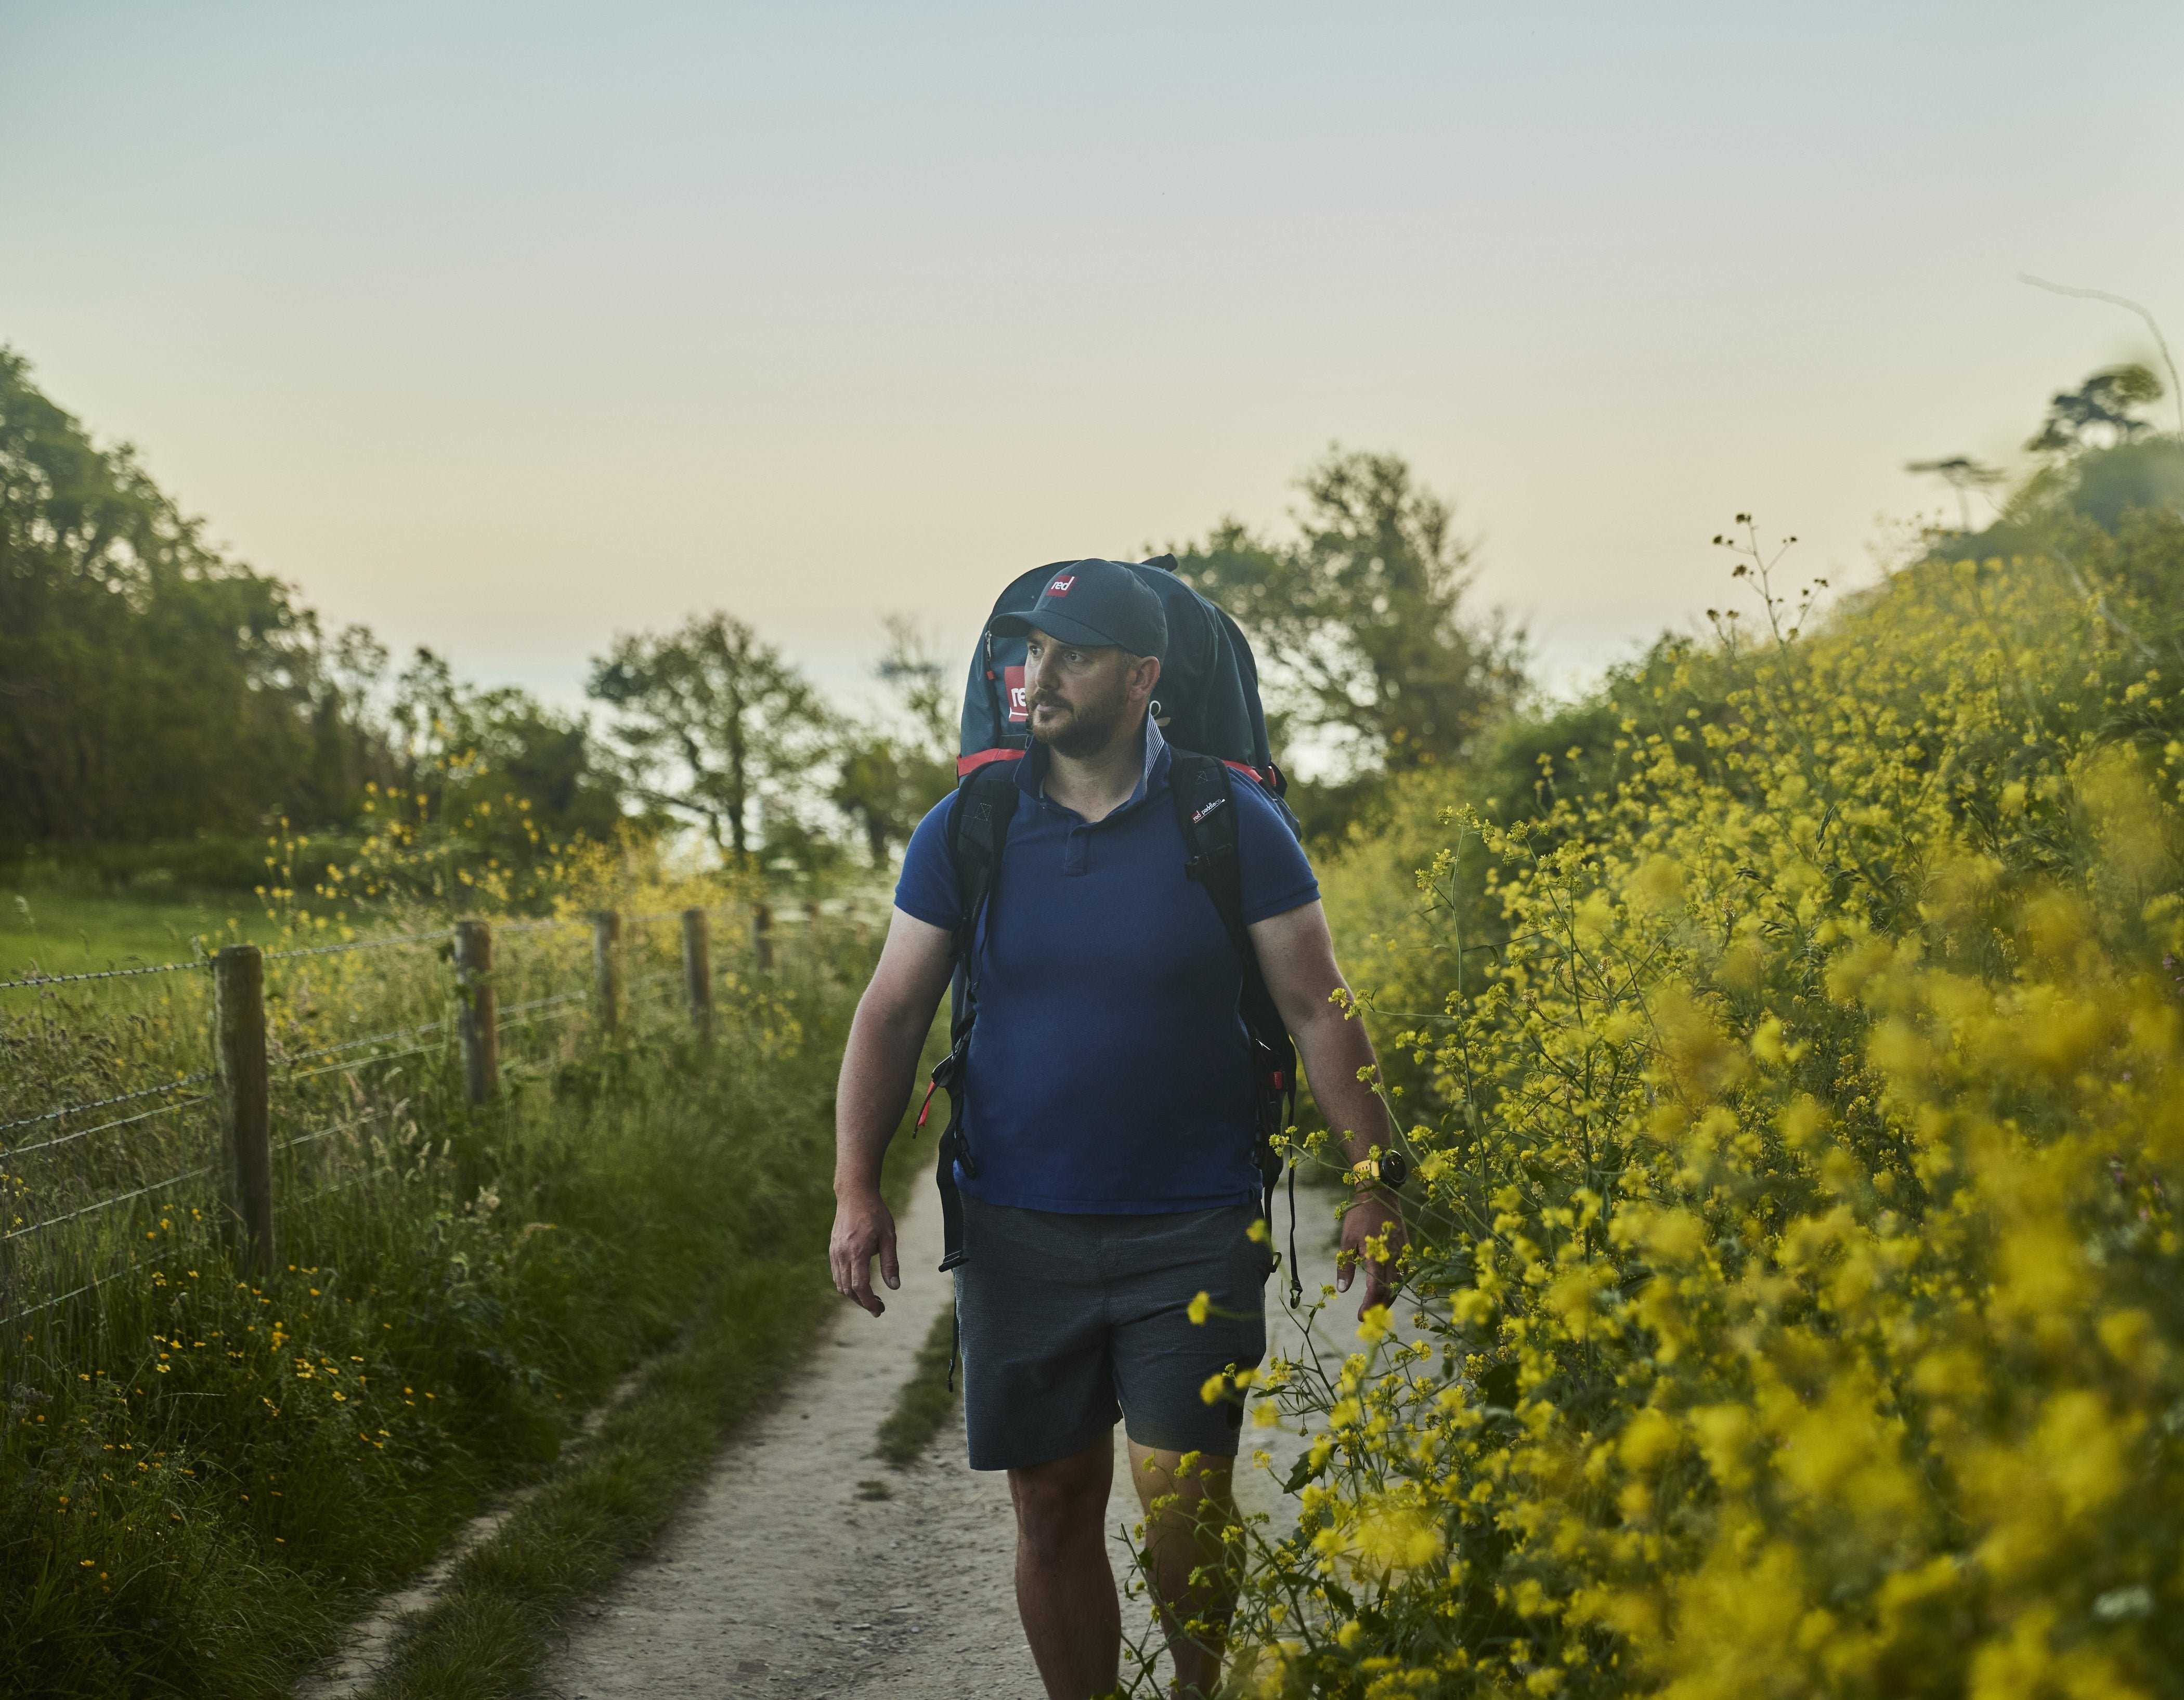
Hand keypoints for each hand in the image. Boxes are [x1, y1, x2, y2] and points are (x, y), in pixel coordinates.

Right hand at [829, 1191, 899, 1316]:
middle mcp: (842, 1255)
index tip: (878, 1310)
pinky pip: (836, 1274)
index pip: (860, 1287)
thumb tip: (894, 1287)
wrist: (855, 1195)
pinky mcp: (832, 1249)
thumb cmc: (875, 1214)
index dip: (869, 1302)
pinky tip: (858, 1282)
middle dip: (863, 1302)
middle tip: (878, 1307)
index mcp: (857, 1252)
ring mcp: (835, 1252)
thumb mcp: (889, 1237)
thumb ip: (890, 1263)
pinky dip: (846, 1284)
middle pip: (848, 1289)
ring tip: (870, 1297)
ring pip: (840, 1283)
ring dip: (854, 1295)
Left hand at [1336, 1189, 1404, 1317]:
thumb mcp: (1346, 1240)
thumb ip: (1345, 1266)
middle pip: (1388, 1290)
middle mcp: (1392, 1257)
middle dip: (1378, 1307)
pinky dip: (1396, 1285)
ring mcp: (1401, 1254)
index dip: (1368, 1305)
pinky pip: (1403, 1273)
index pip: (1374, 1288)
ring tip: (1376, 1308)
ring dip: (1388, 1298)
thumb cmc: (1359, 1216)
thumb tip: (1342, 1290)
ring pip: (1398, 1284)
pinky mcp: (1406, 1249)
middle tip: (1367, 1318)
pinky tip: (1388, 1290)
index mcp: (1375, 1255)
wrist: (1380, 1194)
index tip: (1361, 1317)